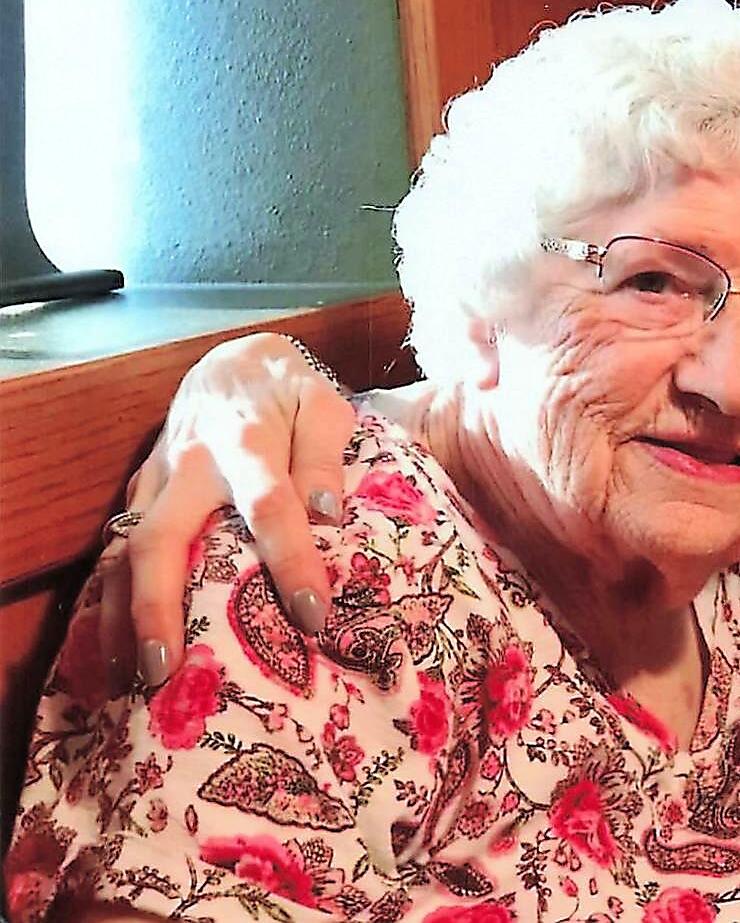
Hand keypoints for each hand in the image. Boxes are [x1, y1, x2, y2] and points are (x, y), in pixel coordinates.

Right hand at [101, 333, 354, 684]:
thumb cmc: (289, 392)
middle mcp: (189, 465)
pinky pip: (117, 548)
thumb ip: (324, 457)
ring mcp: (156, 480)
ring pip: (124, 552)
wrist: (236, 362)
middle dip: (159, 608)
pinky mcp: (141, 492)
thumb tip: (327, 517)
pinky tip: (118, 647)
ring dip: (122, 615)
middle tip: (168, 671)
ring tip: (133, 677)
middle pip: (161, 541)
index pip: (269, 506)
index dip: (290, 560)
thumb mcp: (323, 406)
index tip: (312, 614)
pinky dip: (111, 598)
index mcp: (246, 441)